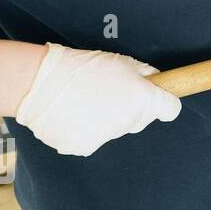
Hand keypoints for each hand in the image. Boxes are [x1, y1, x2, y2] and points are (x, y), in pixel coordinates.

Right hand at [15, 43, 182, 156]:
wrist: (39, 83)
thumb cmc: (83, 67)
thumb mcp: (124, 62)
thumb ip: (146, 76)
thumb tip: (157, 83)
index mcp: (143, 100)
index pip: (171, 110)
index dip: (165, 102)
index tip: (157, 99)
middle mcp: (129, 122)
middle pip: (141, 120)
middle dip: (131, 108)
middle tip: (109, 92)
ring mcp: (106, 138)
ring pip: (115, 130)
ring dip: (106, 119)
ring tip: (85, 101)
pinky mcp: (83, 148)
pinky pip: (91, 139)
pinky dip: (84, 129)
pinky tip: (71, 113)